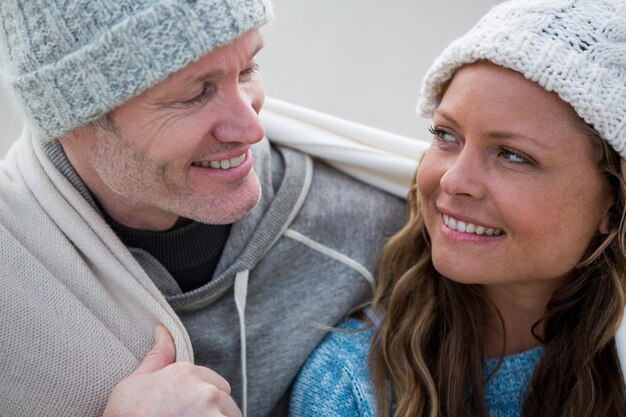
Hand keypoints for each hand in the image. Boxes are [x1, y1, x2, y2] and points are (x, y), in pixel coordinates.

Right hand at [103, 325, 240, 416]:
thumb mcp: (133, 385)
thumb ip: (157, 357)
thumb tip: (162, 331)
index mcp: (187, 373)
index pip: (213, 385)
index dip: (200, 401)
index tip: (185, 412)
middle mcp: (204, 390)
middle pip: (223, 401)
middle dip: (211, 412)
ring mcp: (212, 413)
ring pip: (227, 415)